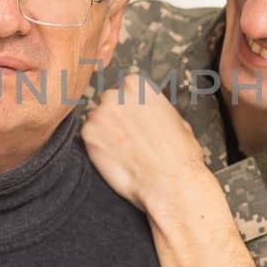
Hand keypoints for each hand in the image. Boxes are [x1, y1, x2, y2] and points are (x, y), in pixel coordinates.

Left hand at [81, 73, 210, 213]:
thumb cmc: (179, 155)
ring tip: (123, 153)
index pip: (123, 90)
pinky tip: (115, 160)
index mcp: (137, 85)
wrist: (170, 182)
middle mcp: (115, 94)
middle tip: (127, 139)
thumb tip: (149, 113)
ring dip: (105, 134)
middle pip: (107, 103)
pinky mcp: (88, 135)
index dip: (129, 109)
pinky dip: (98, 149)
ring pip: (96, 121)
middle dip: (115, 119)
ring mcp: (99, 113)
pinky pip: (88, 139)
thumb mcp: (177, 119)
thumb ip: (155, 109)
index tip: (134, 122)